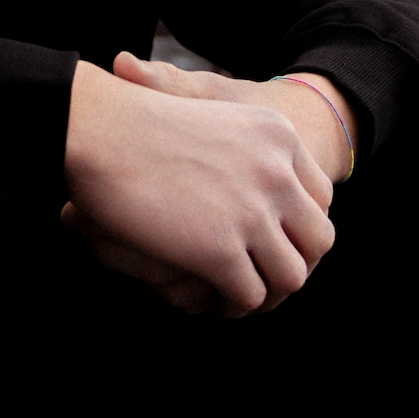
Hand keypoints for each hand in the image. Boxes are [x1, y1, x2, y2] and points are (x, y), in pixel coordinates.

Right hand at [63, 55, 337, 317]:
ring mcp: (252, 213)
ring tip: (238, 293)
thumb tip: (259, 187)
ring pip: (291, 276)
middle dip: (292, 262)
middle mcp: (277, 173)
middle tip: (261, 272)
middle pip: (317, 240)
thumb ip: (245, 150)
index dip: (298, 226)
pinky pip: (250, 296)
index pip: (320, 197)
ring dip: (267, 291)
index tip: (272, 238)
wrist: (99, 128)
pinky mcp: (220, 250)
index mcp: (278, 135)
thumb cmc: (137, 120)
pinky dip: (234, 305)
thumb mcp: (210, 112)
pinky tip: (214, 298)